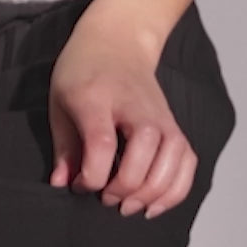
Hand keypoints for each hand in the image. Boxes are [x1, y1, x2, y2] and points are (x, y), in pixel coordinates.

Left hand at [46, 4, 196, 220]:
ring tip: (126, 206)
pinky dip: (174, 191)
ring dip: (149, 195)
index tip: (78, 184)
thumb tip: (63, 184)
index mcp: (97, 97)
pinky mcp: (174, 125)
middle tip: (102, 197)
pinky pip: (187, 164)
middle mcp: (135, 106)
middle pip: (142, 157)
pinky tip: (152, 204)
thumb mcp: (59, 101)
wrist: (117, 41)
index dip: (91, 177)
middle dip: (121, 189)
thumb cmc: (83, 70)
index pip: (102, 144)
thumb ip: (63, 147)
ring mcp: (160, 116)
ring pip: (170, 164)